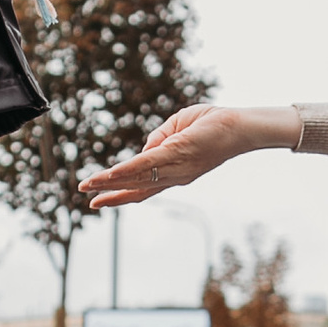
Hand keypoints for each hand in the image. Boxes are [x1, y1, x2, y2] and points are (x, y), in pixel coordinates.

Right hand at [79, 105, 288, 208]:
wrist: (239, 126)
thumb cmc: (213, 124)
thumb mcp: (180, 127)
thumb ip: (159, 139)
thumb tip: (144, 150)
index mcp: (175, 173)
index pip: (144, 187)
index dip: (122, 194)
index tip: (100, 201)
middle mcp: (175, 176)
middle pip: (137, 189)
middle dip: (111, 195)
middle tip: (89, 202)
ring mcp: (175, 167)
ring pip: (136, 178)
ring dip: (109, 183)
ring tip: (88, 187)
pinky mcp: (176, 154)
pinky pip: (145, 164)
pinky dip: (126, 172)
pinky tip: (109, 175)